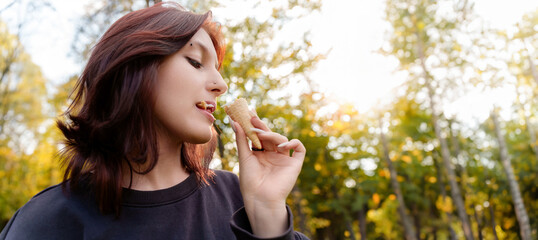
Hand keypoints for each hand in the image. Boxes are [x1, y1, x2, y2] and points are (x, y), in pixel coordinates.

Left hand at [230, 114, 305, 236]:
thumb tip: (234, 121)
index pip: (259, 135)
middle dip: (261, 125)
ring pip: (281, 139)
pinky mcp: (294, 164)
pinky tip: (281, 145)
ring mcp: (284, 158)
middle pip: (270, 135)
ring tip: (260, 135)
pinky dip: (293, 143)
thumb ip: (241, 139)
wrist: (260, 198)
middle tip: (252, 116)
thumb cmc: (250, 181)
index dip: (254, 125)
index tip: (247, 113)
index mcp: (261, 154)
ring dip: (271, 135)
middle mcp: (273, 154)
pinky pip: (299, 149)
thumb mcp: (244, 157)